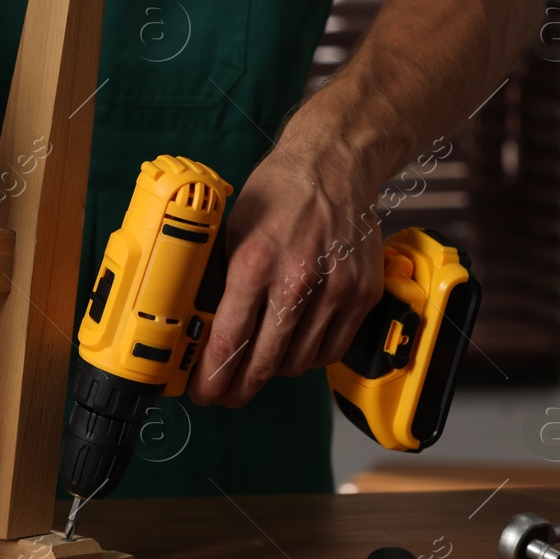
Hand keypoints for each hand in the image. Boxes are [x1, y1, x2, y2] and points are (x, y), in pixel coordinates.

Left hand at [187, 146, 384, 406]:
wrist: (335, 163)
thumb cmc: (279, 192)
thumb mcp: (231, 229)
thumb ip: (218, 279)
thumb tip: (197, 325)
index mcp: (255, 263)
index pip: (230, 340)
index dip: (212, 376)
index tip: (202, 391)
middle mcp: (298, 280)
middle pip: (265, 362)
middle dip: (239, 388)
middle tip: (226, 395)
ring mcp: (336, 290)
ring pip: (299, 362)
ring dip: (274, 372)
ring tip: (257, 367)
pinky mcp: (363, 294)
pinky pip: (332, 349)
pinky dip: (310, 358)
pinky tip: (293, 349)